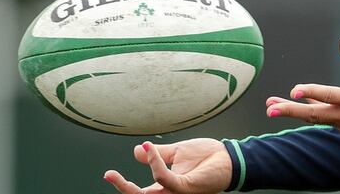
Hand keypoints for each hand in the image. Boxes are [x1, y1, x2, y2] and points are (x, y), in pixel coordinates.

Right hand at [104, 138, 231, 193]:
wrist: (230, 157)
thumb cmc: (208, 157)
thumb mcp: (178, 153)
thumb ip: (158, 155)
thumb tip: (137, 150)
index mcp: (167, 186)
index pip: (140, 192)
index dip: (123, 185)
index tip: (108, 173)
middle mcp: (170, 193)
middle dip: (124, 188)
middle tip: (109, 174)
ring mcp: (178, 192)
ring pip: (149, 193)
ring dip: (139, 175)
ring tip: (142, 150)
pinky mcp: (187, 188)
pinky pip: (165, 179)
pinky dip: (155, 164)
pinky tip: (151, 149)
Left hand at [265, 35, 339, 135]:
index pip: (329, 95)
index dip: (311, 92)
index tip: (294, 89)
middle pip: (313, 114)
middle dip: (290, 110)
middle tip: (270, 108)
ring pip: (316, 118)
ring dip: (295, 111)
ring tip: (273, 107)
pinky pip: (325, 119)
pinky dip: (311, 112)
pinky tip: (300, 105)